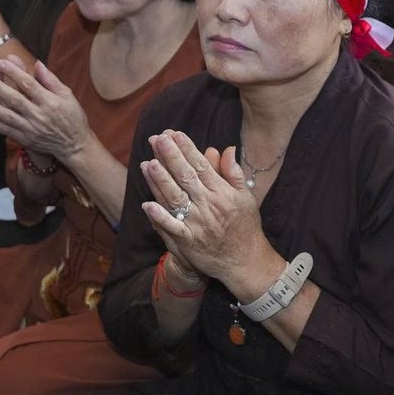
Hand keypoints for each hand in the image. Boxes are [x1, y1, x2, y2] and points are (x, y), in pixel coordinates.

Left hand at [0, 57, 94, 163]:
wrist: (74, 145)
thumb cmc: (72, 116)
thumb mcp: (67, 95)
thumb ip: (51, 80)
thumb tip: (37, 64)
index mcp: (50, 102)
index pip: (29, 84)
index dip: (14, 73)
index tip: (1, 63)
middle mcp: (38, 115)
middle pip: (14, 99)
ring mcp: (30, 128)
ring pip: (7, 115)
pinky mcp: (25, 139)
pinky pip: (6, 130)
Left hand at [139, 130, 278, 297]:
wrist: (246, 261)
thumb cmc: (245, 226)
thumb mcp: (246, 197)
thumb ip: (234, 173)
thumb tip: (227, 149)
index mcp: (222, 192)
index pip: (201, 166)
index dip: (187, 149)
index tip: (175, 134)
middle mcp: (208, 205)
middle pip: (186, 177)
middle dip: (171, 157)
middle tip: (158, 139)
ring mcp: (197, 223)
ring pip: (176, 198)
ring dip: (161, 181)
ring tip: (148, 163)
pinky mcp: (188, 242)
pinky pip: (172, 228)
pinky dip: (160, 217)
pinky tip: (147, 204)